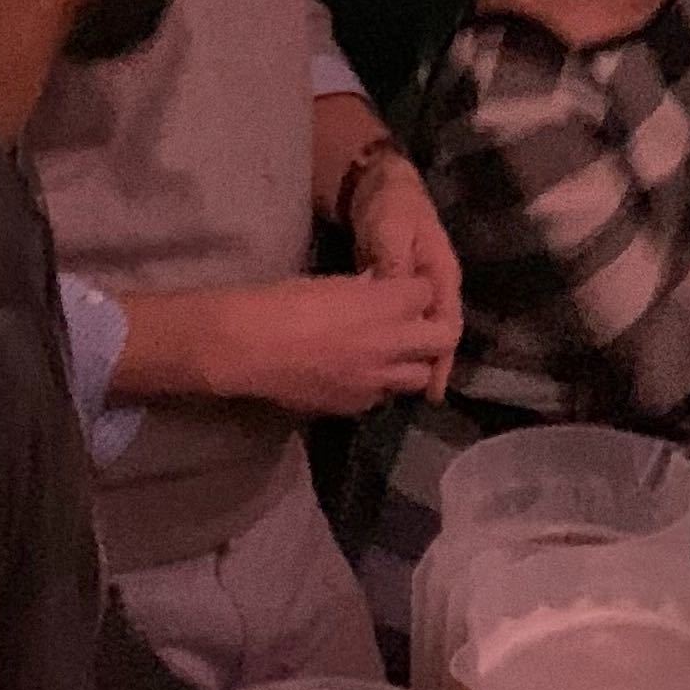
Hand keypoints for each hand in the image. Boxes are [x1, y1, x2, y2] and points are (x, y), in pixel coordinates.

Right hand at [168, 272, 459, 417]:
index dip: (418, 290)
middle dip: (434, 331)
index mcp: (384, 304)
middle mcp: (390, 343)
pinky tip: (358, 376)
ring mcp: (375, 380)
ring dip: (411, 364)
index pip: (428, 293)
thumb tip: (380, 290)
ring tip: (391, 356)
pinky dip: (378, 386)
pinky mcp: (355, 405)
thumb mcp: (332, 284)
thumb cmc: (283, 302)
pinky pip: (381, 397)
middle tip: (416, 326)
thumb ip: (366, 292)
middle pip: (441, 340)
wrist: (248, 347)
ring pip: (419, 377)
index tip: (408, 290)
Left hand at [346, 148, 460, 388]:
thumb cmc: (391, 208)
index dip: (441, 358)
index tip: (433, 388)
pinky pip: (407, 324)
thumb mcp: (391, 232)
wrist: (380, 186)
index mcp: (442, 274)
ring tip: (402, 389)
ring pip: (424, 333)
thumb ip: (395, 265)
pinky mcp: (403, 291)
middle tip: (418, 398)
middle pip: (440, 336)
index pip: (447, 324)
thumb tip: (395, 298)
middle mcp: (437, 287)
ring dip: (416, 357)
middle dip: (433, 366)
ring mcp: (421, 290)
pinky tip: (385, 359)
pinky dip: (401, 342)